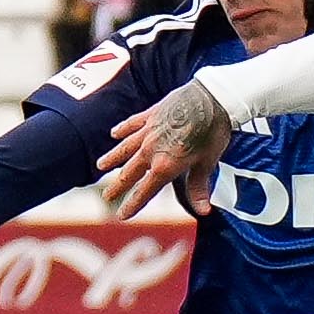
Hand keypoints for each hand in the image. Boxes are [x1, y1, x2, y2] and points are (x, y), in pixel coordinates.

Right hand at [99, 78, 231, 216]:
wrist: (212, 97)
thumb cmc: (213, 132)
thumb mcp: (207, 163)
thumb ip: (198, 187)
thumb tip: (203, 212)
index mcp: (164, 165)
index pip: (144, 191)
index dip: (133, 205)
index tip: (122, 216)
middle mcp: (151, 149)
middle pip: (130, 172)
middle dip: (118, 186)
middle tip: (107, 197)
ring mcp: (148, 130)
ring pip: (125, 148)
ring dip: (113, 158)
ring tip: (100, 166)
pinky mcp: (151, 114)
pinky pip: (132, 124)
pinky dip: (122, 129)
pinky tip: (114, 133)